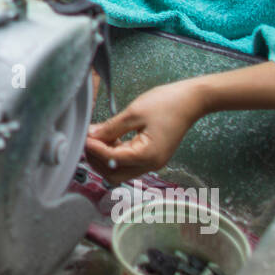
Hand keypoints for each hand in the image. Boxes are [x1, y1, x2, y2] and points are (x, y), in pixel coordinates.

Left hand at [85, 79, 205, 183]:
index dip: (94, 150)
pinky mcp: (152, 157)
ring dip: (105, 159)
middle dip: (97, 160)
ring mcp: (152, 163)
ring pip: (120, 171)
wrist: (191, 100)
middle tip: (87, 142)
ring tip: (98, 138)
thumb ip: (110, 128)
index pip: (112, 160)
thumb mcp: (134, 113)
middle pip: (114, 174)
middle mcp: (150, 165)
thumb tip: (91, 136)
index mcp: (147, 156)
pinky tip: (110, 139)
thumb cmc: (167, 103)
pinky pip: (128, 163)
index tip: (83, 138)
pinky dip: (115, 155)